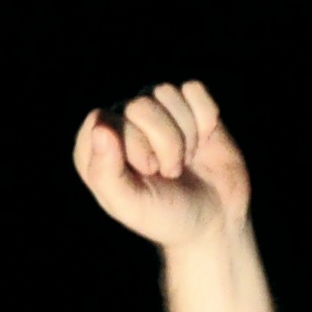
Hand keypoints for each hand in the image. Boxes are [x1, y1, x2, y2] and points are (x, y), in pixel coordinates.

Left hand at [74, 80, 251, 248]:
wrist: (216, 221)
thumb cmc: (166, 216)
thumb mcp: (130, 205)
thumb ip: (105, 172)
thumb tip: (99, 126)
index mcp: (95, 147)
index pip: (103, 119)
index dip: (133, 145)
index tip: (147, 172)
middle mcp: (122, 122)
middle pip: (140, 104)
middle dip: (165, 143)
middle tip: (171, 172)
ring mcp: (155, 110)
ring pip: (167, 93)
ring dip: (186, 134)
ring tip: (185, 160)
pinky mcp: (187, 104)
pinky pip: (194, 90)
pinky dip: (205, 119)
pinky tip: (202, 141)